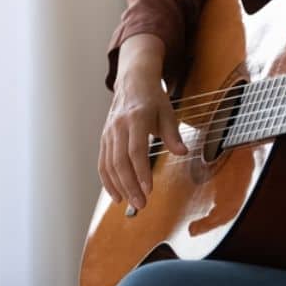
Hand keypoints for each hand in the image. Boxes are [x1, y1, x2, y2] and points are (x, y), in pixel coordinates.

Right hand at [98, 36, 186, 209]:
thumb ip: (173, 134)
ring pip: (109, 164)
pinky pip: (102, 162)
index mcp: (136, 118)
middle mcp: (119, 126)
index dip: (141, 172)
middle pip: (120, 161)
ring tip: (131, 203)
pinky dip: (108, 181)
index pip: (136, 150)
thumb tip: (182, 152)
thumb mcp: (168, 111)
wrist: (133, 81)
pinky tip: (116, 194)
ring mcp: (109, 132)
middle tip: (141, 204)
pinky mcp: (104, 138)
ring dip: (118, 187)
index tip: (149, 189)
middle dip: (130, 185)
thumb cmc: (153, 97)